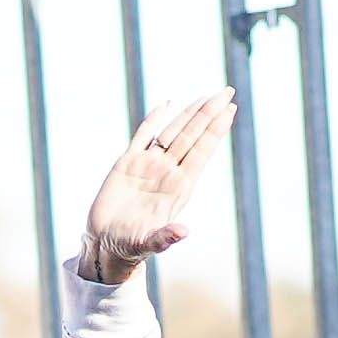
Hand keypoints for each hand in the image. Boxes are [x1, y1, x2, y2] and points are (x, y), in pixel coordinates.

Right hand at [75, 94, 233, 284]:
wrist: (107, 244)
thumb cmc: (131, 247)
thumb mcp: (148, 243)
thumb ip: (165, 237)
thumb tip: (182, 232)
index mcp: (178, 187)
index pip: (201, 151)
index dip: (216, 130)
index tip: (231, 109)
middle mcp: (167, 172)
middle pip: (193, 135)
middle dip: (210, 113)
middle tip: (228, 90)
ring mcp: (149, 166)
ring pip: (173, 132)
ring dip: (190, 113)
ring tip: (208, 96)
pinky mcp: (127, 163)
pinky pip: (143, 136)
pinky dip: (154, 119)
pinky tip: (167, 104)